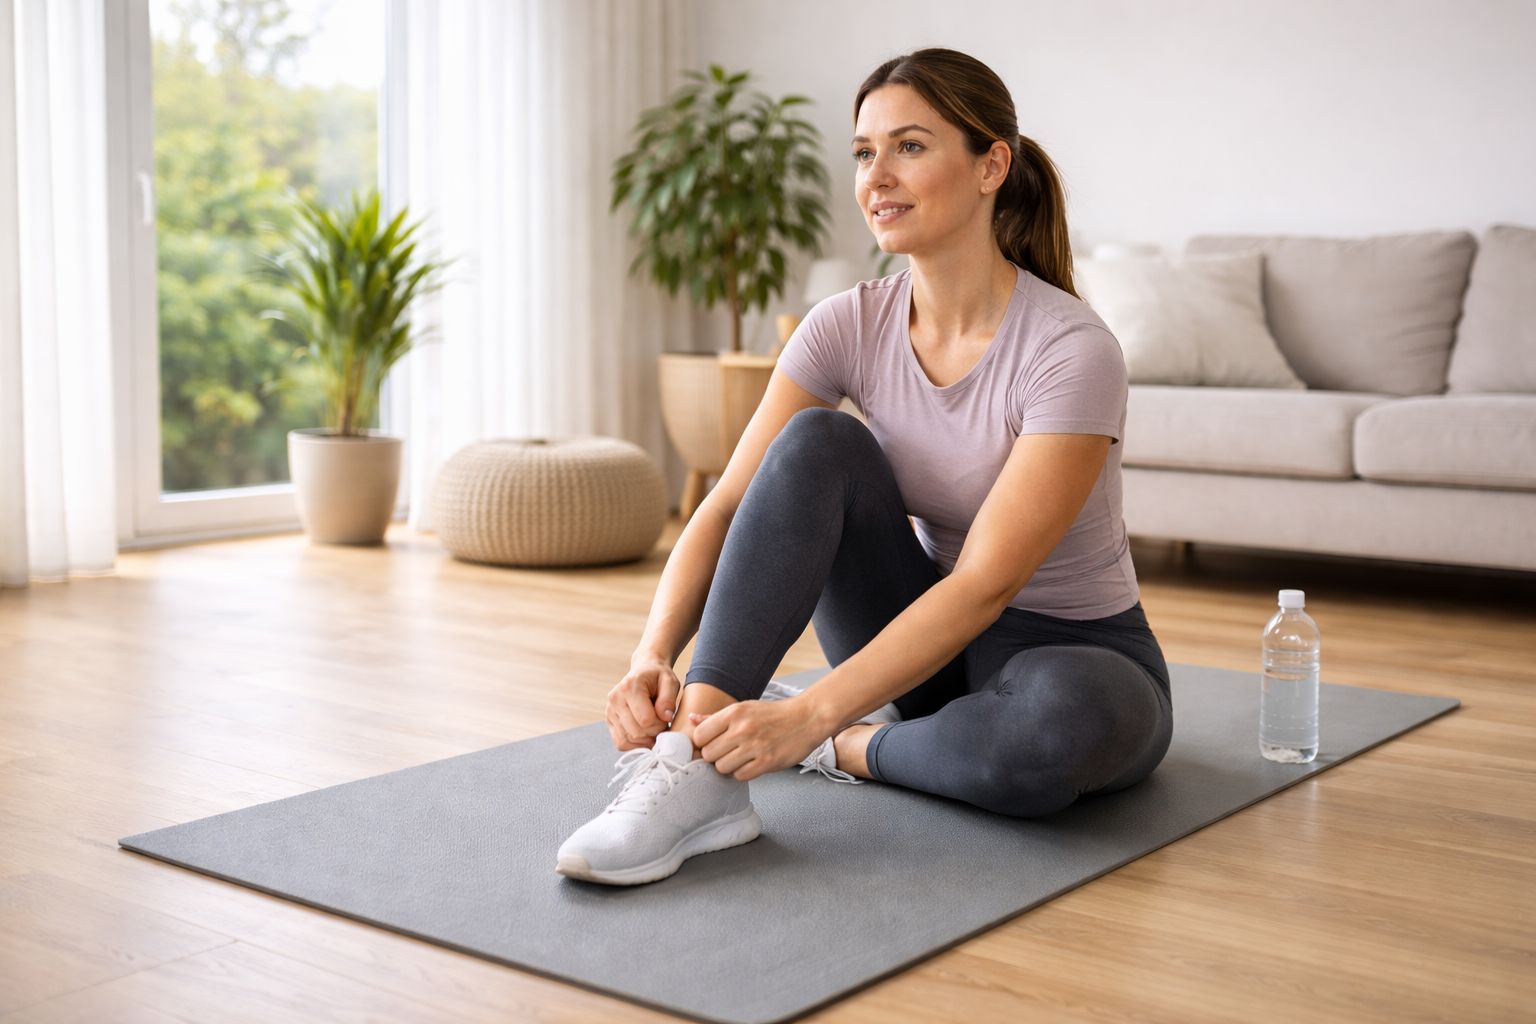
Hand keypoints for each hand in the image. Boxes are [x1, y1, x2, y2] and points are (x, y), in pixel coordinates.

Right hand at [605, 658, 681, 751]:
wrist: (644, 672)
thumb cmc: (658, 677)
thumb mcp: (669, 681)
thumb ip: (669, 699)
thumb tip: (666, 718)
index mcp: (630, 688)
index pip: (645, 720)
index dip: (660, 725)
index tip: (665, 717)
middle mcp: (615, 699)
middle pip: (635, 733)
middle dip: (653, 734)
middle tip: (661, 724)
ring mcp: (609, 711)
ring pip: (626, 741)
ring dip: (644, 741)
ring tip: (653, 729)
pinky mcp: (609, 720)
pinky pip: (620, 743)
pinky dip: (634, 744)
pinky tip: (645, 735)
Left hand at [688, 696, 827, 781]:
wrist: (807, 718)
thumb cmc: (773, 714)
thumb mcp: (744, 708)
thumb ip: (716, 717)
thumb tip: (692, 719)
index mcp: (734, 713)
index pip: (699, 735)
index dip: (702, 743)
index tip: (711, 744)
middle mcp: (742, 729)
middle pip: (709, 754)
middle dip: (715, 756)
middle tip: (727, 752)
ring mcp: (755, 746)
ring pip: (722, 768)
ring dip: (729, 766)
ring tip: (741, 758)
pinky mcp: (767, 762)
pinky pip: (741, 776)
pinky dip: (744, 773)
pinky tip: (752, 763)